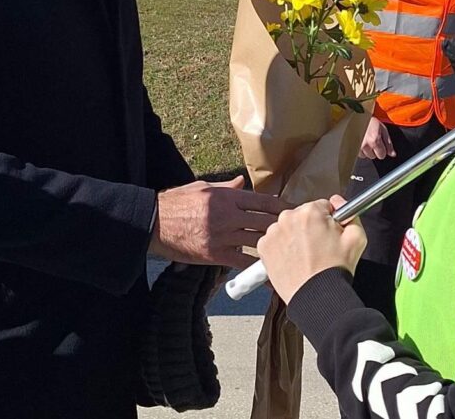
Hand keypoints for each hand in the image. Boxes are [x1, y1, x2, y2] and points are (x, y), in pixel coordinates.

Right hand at [151, 175, 287, 269]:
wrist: (154, 223)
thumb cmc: (177, 202)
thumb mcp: (202, 188)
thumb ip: (226, 188)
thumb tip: (242, 183)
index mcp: (226, 197)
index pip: (262, 201)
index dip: (282, 206)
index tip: (295, 210)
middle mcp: (227, 215)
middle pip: (264, 221)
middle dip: (284, 226)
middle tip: (300, 231)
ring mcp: (222, 236)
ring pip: (257, 241)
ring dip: (275, 245)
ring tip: (292, 250)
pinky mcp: (214, 254)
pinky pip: (242, 261)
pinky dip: (257, 267)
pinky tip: (271, 272)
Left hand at [257, 195, 366, 303]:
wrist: (317, 297)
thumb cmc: (335, 270)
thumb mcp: (357, 238)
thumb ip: (351, 213)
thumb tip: (337, 201)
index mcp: (310, 211)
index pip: (321, 206)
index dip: (328, 221)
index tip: (328, 234)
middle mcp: (288, 217)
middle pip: (302, 215)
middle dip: (310, 227)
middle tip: (318, 248)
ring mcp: (273, 232)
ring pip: (287, 227)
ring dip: (294, 237)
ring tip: (305, 257)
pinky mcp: (263, 247)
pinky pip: (274, 241)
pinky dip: (281, 248)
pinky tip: (293, 261)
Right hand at [359, 118, 394, 159]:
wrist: (357, 116)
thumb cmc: (370, 121)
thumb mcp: (383, 129)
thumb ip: (388, 143)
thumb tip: (392, 154)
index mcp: (374, 140)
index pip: (382, 155)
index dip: (382, 150)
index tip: (380, 144)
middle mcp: (365, 145)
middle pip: (373, 156)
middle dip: (374, 150)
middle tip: (372, 140)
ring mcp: (357, 146)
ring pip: (365, 156)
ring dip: (367, 150)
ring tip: (366, 140)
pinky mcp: (352, 146)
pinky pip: (358, 153)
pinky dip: (360, 149)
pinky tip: (361, 141)